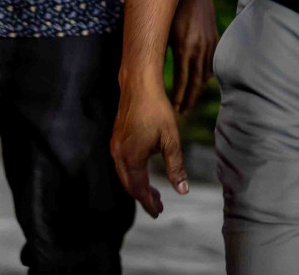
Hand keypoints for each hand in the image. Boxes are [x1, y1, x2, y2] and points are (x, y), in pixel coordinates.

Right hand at [111, 81, 188, 218]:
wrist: (138, 85)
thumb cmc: (157, 110)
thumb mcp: (171, 140)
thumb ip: (176, 167)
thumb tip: (182, 191)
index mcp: (131, 159)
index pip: (139, 190)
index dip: (149, 203)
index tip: (159, 212)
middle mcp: (119, 155)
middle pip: (129, 185)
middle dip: (143, 197)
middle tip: (159, 206)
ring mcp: (115, 146)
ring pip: (124, 175)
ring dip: (138, 185)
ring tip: (154, 192)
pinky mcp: (116, 138)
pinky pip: (122, 164)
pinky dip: (133, 174)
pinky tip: (144, 171)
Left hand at [168, 0, 218, 112]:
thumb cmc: (173, 8)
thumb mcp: (164, 30)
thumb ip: (162, 51)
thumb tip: (153, 74)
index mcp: (184, 47)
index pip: (182, 81)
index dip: (178, 97)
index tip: (173, 110)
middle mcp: (200, 48)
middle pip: (196, 82)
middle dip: (189, 99)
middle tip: (182, 113)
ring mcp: (210, 44)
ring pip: (206, 75)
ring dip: (198, 90)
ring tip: (189, 101)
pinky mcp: (216, 39)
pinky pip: (212, 64)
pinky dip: (206, 76)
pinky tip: (199, 82)